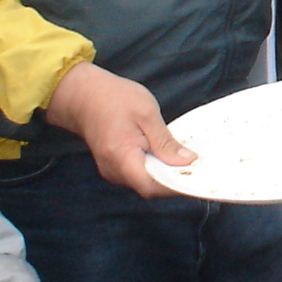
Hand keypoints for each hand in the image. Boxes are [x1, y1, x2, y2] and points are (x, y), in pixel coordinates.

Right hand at [46, 61, 195, 196]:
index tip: (198, 175)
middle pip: (150, 187)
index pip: (154, 186)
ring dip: (163, 172)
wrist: (83, 94)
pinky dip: (153, 167)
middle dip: (173, 178)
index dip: (176, 184)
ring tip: (182, 156)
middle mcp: (115, 171)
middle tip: (197, 163)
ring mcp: (112, 171)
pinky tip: (164, 153)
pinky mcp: (113, 166)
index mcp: (122, 158)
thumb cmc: (114, 98)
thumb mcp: (146, 113)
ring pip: (144, 181)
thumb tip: (187, 161)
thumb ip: (165, 142)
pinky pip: (137, 174)